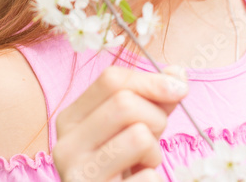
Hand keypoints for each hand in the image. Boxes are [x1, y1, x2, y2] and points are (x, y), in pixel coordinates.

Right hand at [53, 64, 189, 181]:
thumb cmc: (123, 163)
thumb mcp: (135, 125)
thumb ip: (153, 98)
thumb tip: (177, 74)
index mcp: (71, 119)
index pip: (111, 79)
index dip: (151, 80)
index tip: (179, 89)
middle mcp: (66, 145)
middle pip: (125, 104)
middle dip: (155, 118)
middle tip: (153, 139)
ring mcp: (80, 175)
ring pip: (138, 137)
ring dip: (154, 151)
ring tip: (144, 164)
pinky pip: (148, 177)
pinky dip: (154, 179)